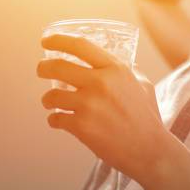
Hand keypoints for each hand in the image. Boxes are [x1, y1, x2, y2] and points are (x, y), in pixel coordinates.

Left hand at [37, 34, 166, 180]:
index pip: (80, 46)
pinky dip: (54, 120)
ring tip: (52, 103)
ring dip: (47, 99)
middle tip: (41, 69)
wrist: (148, 149)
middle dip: (43, 67)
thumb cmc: (147, 117)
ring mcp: (89, 105)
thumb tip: (114, 61)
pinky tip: (60, 121)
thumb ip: (127, 71)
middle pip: (57, 66)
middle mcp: (101, 83)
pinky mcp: (81, 127)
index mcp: (115, 69)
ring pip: (51, 96)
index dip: (58, 40)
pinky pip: (55, 119)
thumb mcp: (142, 84)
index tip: (46, 41)